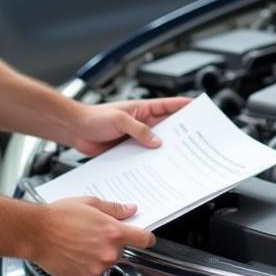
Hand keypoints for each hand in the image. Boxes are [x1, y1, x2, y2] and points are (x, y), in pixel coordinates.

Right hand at [31, 195, 154, 275]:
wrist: (35, 232)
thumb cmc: (59, 216)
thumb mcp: (90, 203)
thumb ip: (114, 209)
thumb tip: (130, 210)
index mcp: (114, 233)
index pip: (144, 240)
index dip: (146, 238)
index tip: (146, 238)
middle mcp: (108, 253)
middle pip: (122, 250)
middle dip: (111, 243)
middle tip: (93, 234)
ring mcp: (96, 268)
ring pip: (106, 262)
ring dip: (98, 255)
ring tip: (79, 243)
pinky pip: (92, 273)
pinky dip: (86, 266)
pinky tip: (74, 254)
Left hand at [68, 96, 191, 156]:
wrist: (75, 129)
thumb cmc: (94, 117)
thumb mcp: (120, 119)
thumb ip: (139, 130)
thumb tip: (157, 141)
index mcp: (143, 109)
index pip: (169, 106)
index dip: (185, 107)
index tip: (199, 109)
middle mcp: (142, 123)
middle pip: (167, 127)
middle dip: (180, 133)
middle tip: (194, 141)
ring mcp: (135, 137)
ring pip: (155, 144)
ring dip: (164, 151)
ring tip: (178, 159)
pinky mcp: (128, 151)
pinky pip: (143, 156)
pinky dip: (149, 162)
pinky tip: (155, 169)